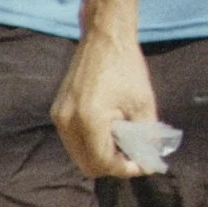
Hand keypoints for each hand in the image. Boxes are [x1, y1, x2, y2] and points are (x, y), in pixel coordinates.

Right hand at [51, 36, 160, 178]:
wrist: (105, 37)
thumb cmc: (127, 67)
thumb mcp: (143, 104)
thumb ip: (146, 136)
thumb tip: (149, 159)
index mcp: (88, 121)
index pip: (103, 163)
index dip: (126, 169)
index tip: (145, 164)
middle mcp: (67, 122)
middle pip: (87, 164)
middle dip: (113, 166)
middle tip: (136, 157)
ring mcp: (59, 116)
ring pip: (78, 154)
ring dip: (101, 155)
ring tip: (125, 144)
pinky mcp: (58, 110)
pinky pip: (73, 139)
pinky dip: (91, 143)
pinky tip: (111, 132)